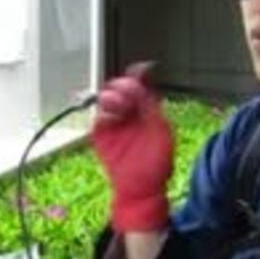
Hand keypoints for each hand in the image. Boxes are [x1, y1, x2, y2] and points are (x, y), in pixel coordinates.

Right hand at [91, 62, 173, 231]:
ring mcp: (114, 123)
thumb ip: (150, 104)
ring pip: (105, 99)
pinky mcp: (101, 135)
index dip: (136, 75)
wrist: (141, 188)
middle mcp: (128, 113)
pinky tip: (114, 117)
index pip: (137, 85)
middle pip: (118, 88)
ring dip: (111, 97)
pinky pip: (99, 117)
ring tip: (119, 103)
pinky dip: (105, 114)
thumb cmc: (156, 163)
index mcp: (144, 110)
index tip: (139, 70)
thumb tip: (146, 80)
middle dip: (122, 85)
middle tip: (127, 90)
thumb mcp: (161, 129)